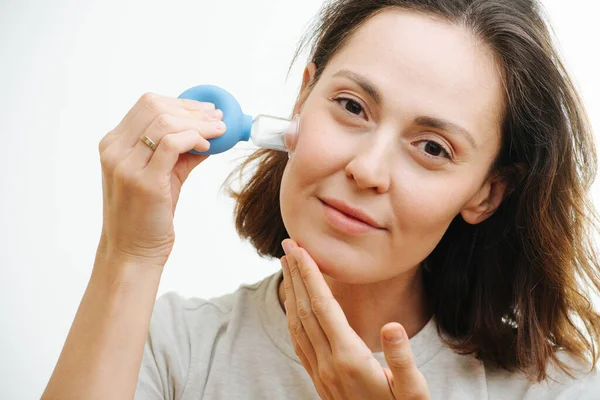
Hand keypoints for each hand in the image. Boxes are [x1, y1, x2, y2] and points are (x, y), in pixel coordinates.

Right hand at [97, 93, 225, 264]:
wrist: (132, 252)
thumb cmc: (147, 216)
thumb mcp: (162, 175)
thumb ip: (180, 152)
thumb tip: (209, 132)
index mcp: (113, 144)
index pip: (147, 105)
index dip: (180, 103)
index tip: (205, 110)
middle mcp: (114, 150)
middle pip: (155, 107)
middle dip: (192, 110)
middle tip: (217, 119)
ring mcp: (125, 165)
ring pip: (165, 122)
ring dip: (198, 123)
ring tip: (219, 131)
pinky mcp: (144, 181)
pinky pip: (172, 144)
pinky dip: (194, 138)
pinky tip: (207, 146)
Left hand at [280, 239, 430, 399]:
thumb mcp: (413, 391)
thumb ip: (402, 359)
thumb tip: (392, 326)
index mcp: (349, 359)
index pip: (324, 307)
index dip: (311, 275)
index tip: (300, 249)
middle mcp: (328, 363)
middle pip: (305, 309)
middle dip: (296, 274)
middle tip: (288, 244)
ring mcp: (320, 372)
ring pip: (298, 323)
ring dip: (291, 291)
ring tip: (287, 266)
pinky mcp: (319, 378)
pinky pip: (299, 341)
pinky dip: (292, 315)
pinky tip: (293, 305)